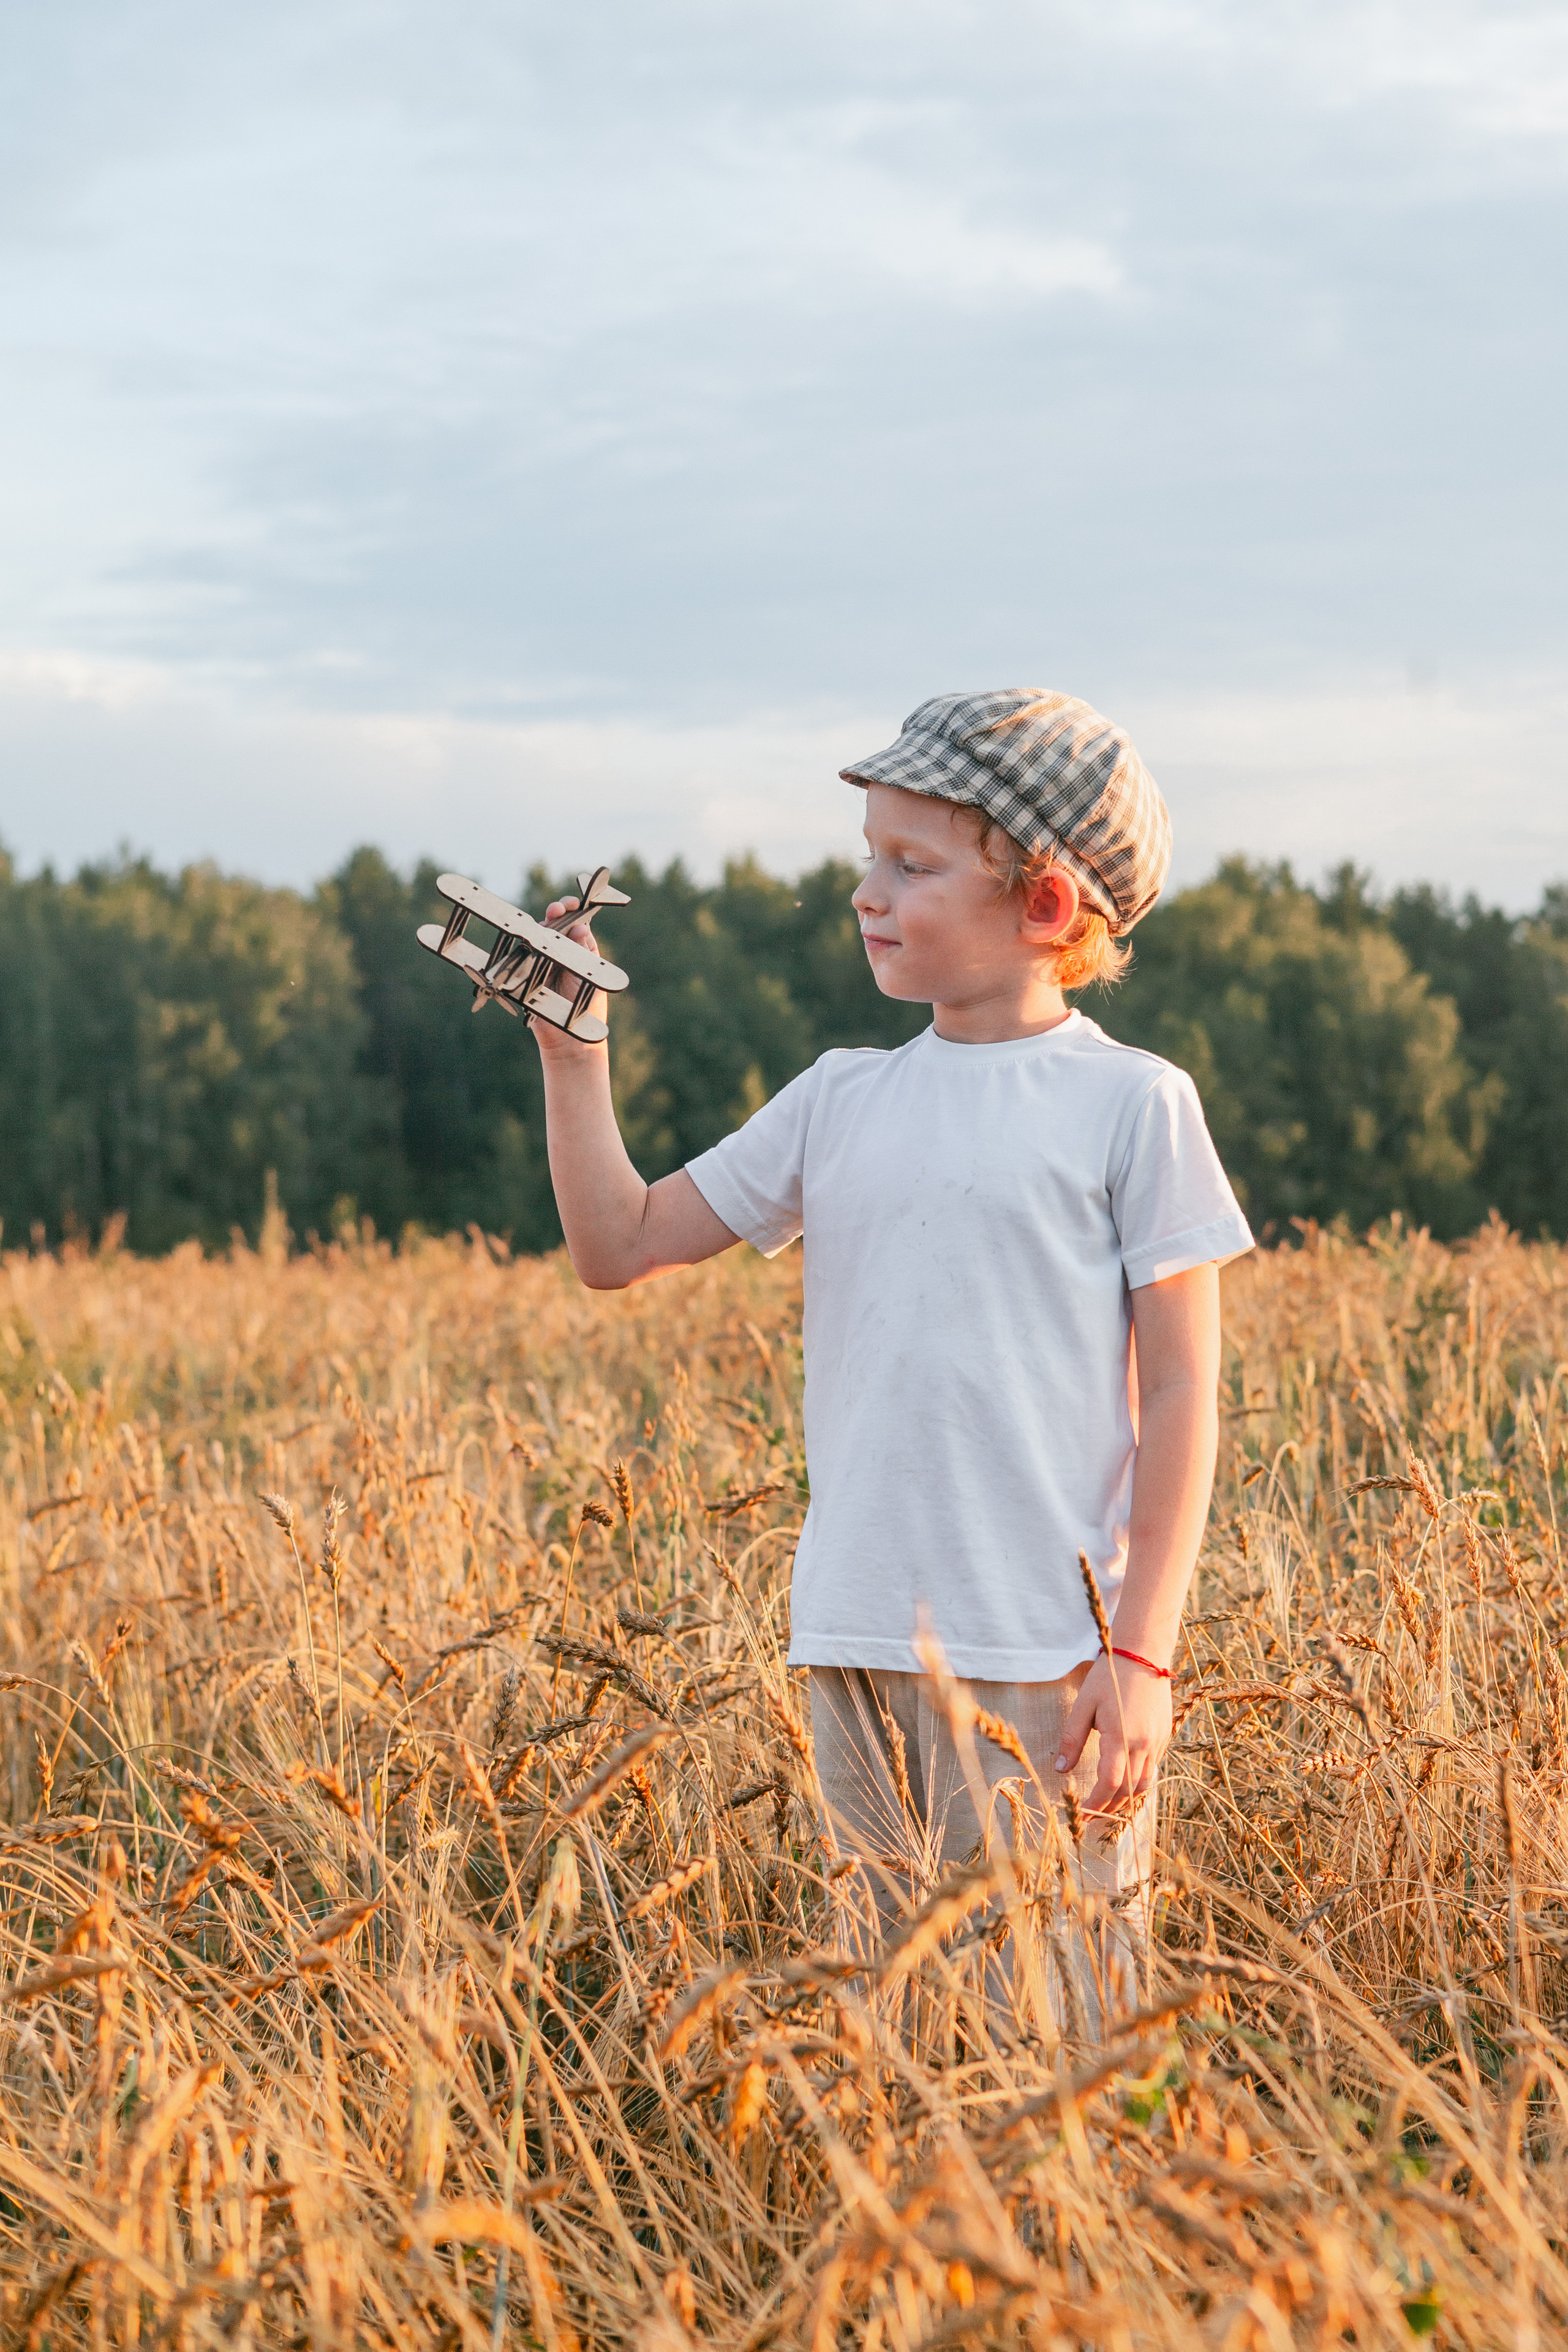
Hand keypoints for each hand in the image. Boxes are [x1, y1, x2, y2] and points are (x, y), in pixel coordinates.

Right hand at [530, 897, 607, 1058]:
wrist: (570, 1038)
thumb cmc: (585, 1007)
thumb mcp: (590, 975)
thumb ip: (585, 951)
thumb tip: (581, 927)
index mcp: (577, 950)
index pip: (574, 923)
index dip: (573, 910)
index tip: (575, 903)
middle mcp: (558, 952)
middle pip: (553, 926)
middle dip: (555, 914)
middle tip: (557, 910)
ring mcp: (539, 962)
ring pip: (536, 938)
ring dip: (541, 929)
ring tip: (548, 925)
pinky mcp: (525, 975)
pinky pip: (522, 957)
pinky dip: (524, 948)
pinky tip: (530, 941)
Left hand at [1054, 1652, 1170, 1821]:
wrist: (1144, 1654)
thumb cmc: (1109, 1676)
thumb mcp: (1084, 1704)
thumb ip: (1072, 1739)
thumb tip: (1060, 1770)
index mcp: (1121, 1736)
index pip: (1109, 1783)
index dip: (1094, 1803)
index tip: (1080, 1815)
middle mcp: (1144, 1744)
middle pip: (1128, 1790)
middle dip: (1109, 1809)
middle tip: (1090, 1819)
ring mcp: (1158, 1742)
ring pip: (1145, 1784)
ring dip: (1126, 1801)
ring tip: (1108, 1809)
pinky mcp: (1164, 1736)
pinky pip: (1153, 1769)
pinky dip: (1139, 1783)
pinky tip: (1125, 1785)